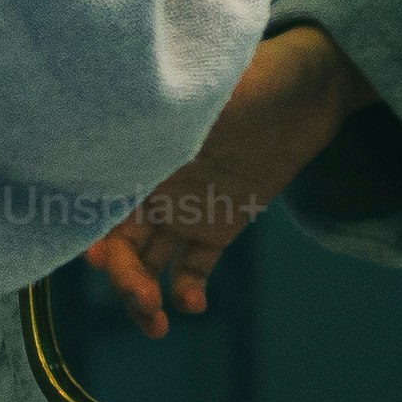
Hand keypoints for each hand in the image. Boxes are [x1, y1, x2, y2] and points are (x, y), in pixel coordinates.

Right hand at [84, 26, 373, 335]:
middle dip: (123, 277)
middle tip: (144, 302)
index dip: (90, 232)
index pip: (98, 201)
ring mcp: (184, 208)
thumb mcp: (204, 95)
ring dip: (145, 296)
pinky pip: (193, 266)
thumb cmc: (255, 77)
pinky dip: (186, 291)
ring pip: (149, 262)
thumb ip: (164, 119)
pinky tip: (194, 306)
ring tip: (158, 324)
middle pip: (120, 242)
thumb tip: (121, 120)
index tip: (94, 259)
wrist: (311, 87)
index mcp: (141, 152)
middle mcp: (153, 184)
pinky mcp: (218, 225)